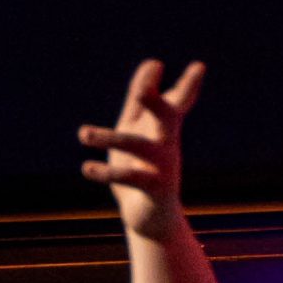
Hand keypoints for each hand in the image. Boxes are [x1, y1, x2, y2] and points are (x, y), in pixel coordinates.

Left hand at [78, 58, 204, 240]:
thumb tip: (153, 63)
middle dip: (156, 103)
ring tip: (83, 133)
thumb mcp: (138, 128)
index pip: (178, 102)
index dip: (188, 86)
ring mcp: (163, 167)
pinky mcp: (154, 190)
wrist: (150, 219)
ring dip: (109, 138)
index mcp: (164, 128)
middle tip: (142, 91)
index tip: (199, 67)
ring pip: (138, 146)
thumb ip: (141, 98)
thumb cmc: (142, 167)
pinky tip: (87, 167)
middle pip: (167, 118)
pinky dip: (107, 173)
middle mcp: (168, 144)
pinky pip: (130, 178)